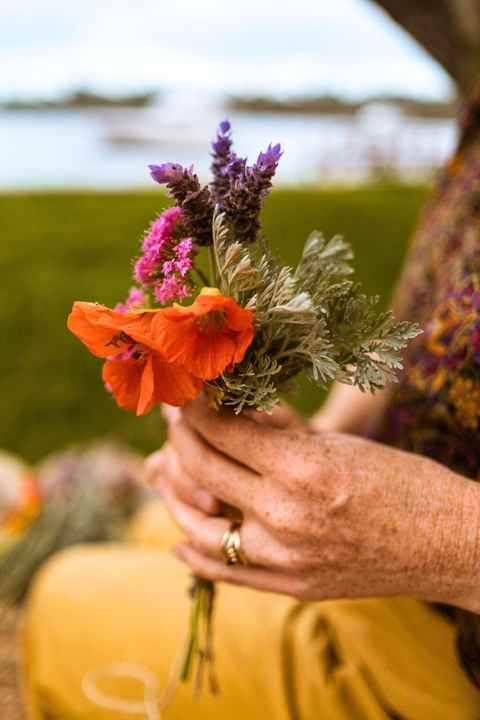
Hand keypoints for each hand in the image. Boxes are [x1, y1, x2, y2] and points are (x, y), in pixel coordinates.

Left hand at [161, 396, 479, 609]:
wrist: (449, 543)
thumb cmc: (404, 481)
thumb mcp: (340, 443)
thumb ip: (281, 429)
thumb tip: (234, 408)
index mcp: (302, 467)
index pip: (222, 429)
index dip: (196, 407)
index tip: (186, 393)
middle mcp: (285, 514)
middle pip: (204, 468)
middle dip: (181, 436)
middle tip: (175, 419)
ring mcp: (284, 558)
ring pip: (200, 526)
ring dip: (176, 495)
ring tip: (169, 472)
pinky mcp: (291, 587)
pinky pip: (224, 573)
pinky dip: (195, 554)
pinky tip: (179, 539)